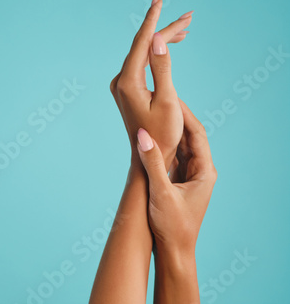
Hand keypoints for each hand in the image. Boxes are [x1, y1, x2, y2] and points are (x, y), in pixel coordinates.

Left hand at [110, 0, 193, 164]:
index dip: (153, 19)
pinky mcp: (127, 88)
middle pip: (144, 45)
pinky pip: (141, 62)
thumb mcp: (167, 100)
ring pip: (143, 53)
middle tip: (190, 16)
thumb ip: (162, 68)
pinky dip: (156, 53)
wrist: (149, 155)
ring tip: (186, 28)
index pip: (141, 42)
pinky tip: (169, 46)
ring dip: (163, 40)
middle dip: (165, 29)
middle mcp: (120, 79)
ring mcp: (122, 83)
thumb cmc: (161, 133)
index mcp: (127, 81)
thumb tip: (158, 39)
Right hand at [136, 99, 217, 252]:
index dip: (184, 114)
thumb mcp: (160, 192)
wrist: (174, 250)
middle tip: (159, 100)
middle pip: (189, 136)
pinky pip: (171, 157)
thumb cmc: (172, 225)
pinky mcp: (178, 182)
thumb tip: (142, 134)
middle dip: (175, 119)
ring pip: (179, 146)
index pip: (196, 133)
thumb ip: (152, 162)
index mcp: (204, 170)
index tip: (170, 97)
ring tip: (152, 113)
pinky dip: (162, 146)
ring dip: (167, 131)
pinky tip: (148, 137)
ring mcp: (189, 176)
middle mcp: (200, 170)